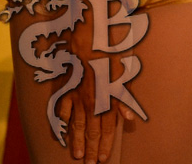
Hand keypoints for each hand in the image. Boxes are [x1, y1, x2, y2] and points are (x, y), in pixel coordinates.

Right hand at [56, 22, 134, 162]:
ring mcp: (76, 97)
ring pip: (75, 125)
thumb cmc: (112, 54)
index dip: (104, 144)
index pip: (105, 128)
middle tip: (89, 163)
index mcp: (107, 99)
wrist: (90, 40)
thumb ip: (125, 99)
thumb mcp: (125, 75)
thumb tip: (130, 119)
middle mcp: (91, 102)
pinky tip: (60, 131)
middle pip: (90, 131)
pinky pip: (61, 110)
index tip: (102, 158)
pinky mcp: (66, 89)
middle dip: (90, 148)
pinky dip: (60, 122)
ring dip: (76, 141)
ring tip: (76, 155)